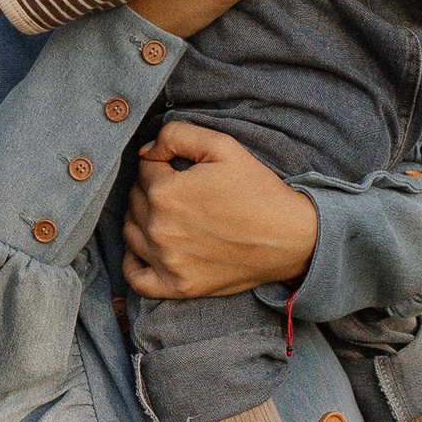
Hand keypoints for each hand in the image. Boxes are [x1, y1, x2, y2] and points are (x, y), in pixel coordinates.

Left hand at [123, 122, 320, 299]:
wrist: (290, 238)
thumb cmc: (258, 190)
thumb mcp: (223, 146)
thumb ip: (176, 135)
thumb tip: (146, 150)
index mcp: (166, 192)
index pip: (143, 169)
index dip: (161, 163)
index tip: (180, 169)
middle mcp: (159, 229)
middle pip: (134, 200)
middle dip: (150, 190)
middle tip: (179, 191)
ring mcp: (167, 261)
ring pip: (130, 234)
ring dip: (142, 220)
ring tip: (167, 214)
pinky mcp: (178, 286)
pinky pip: (136, 279)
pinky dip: (132, 264)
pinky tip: (145, 250)